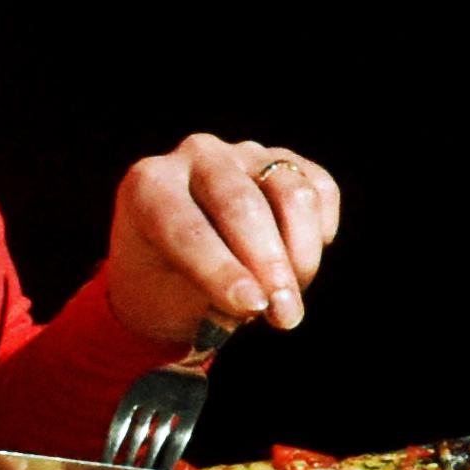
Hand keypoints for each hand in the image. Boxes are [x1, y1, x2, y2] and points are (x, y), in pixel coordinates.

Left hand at [102, 136, 341, 344]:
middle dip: (269, 266)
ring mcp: (244, 153)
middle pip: (242, 204)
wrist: (180, 263)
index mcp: (148, 185)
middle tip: (285, 316)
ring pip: (291, 193)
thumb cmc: (166, 288)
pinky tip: (298, 262)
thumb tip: (261, 301)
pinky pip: (321, 190)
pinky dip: (319, 232)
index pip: (185, 226)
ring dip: (301, 255)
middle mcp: (196, 156)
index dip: (220, 269)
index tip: (251, 306)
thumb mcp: (169, 301)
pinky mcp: (285, 161)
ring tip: (289, 301)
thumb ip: (210, 298)